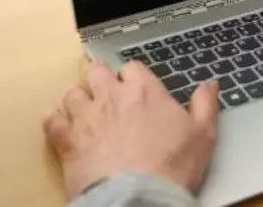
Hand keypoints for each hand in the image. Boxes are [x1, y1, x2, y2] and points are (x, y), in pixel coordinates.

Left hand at [43, 62, 219, 198]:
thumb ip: (205, 104)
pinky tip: (63, 127)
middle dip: (102, 80)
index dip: (134, 78)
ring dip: (79, 99)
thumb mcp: (203, 135)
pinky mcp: (66, 140)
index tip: (137, 90)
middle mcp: (111, 96)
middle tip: (109, 95)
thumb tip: (210, 84)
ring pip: (73, 93)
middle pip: (97, 72)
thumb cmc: (171, 167)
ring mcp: (86, 117)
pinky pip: (52, 119)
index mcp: (144, 91)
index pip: (133, 67)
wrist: (137, 198)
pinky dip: (56, 120)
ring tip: (87, 112)